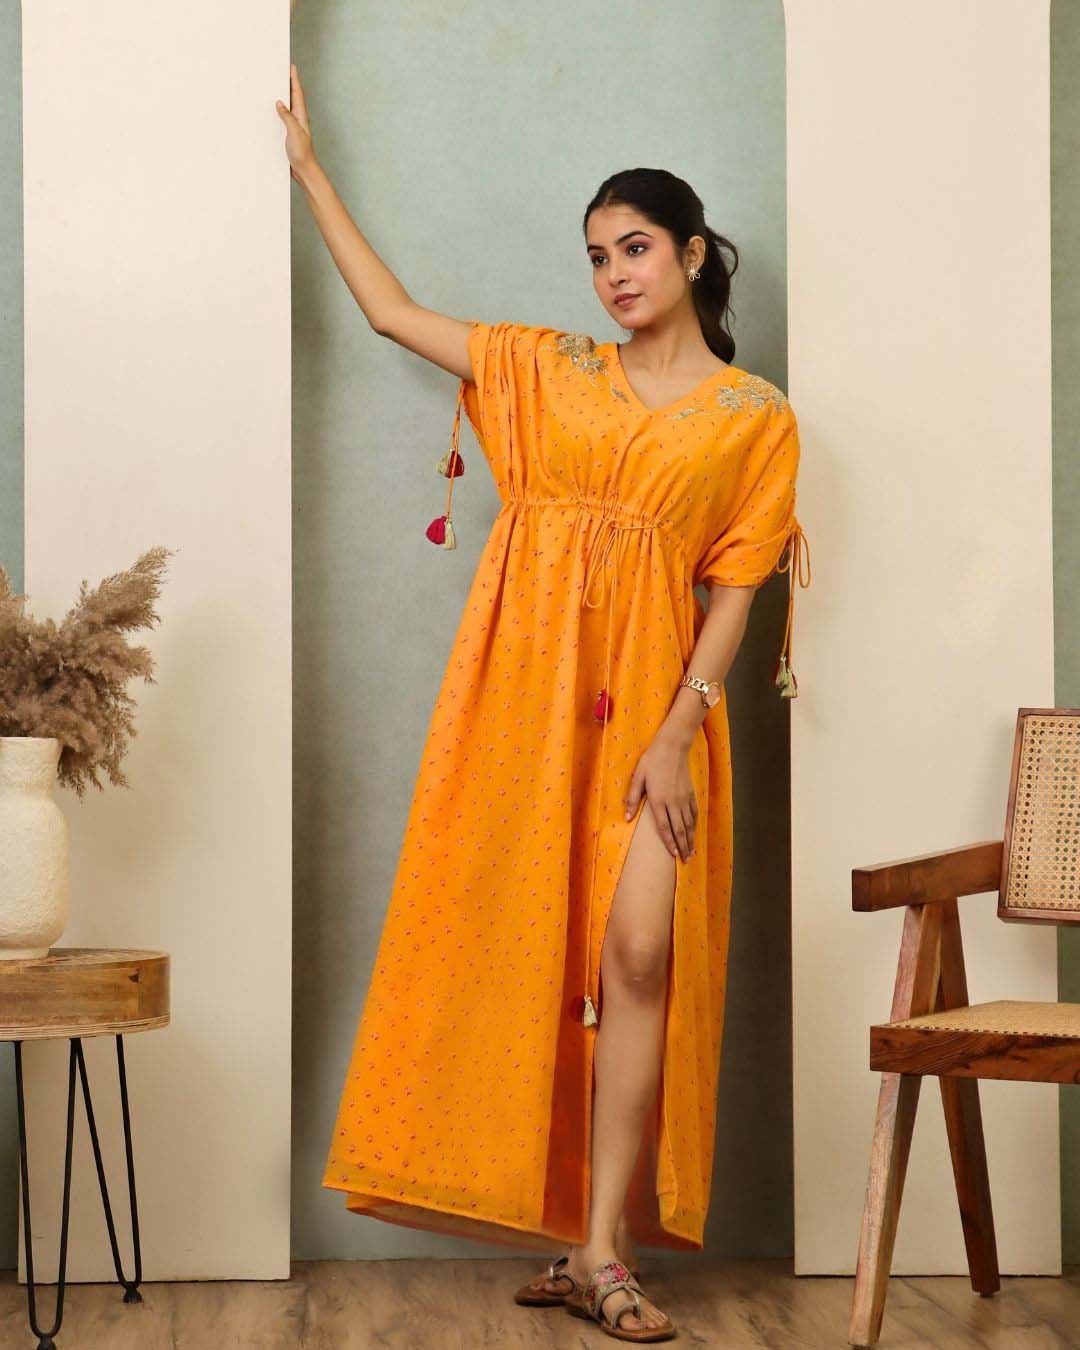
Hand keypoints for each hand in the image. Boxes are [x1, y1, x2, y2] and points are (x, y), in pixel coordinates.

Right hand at [276, 64, 316, 183]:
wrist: (304, 171)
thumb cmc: (302, 153)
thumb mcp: (294, 133)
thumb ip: (287, 117)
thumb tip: (279, 102)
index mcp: (301, 116)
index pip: (297, 93)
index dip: (294, 80)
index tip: (291, 66)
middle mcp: (298, 119)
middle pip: (292, 97)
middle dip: (288, 84)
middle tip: (281, 71)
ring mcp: (293, 126)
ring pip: (286, 107)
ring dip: (281, 96)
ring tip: (274, 85)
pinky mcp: (288, 134)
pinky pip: (281, 118)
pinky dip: (277, 111)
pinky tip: (271, 110)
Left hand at [624, 729, 697, 860]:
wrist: (673, 746)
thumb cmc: (652, 761)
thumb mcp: (638, 777)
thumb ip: (632, 798)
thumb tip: (626, 817)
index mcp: (658, 799)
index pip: (664, 826)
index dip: (668, 842)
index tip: (672, 855)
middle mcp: (673, 802)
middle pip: (679, 829)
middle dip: (682, 846)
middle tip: (685, 861)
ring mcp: (684, 798)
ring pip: (688, 824)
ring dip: (690, 839)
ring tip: (691, 853)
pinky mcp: (690, 793)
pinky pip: (694, 813)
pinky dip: (694, 826)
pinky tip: (694, 833)